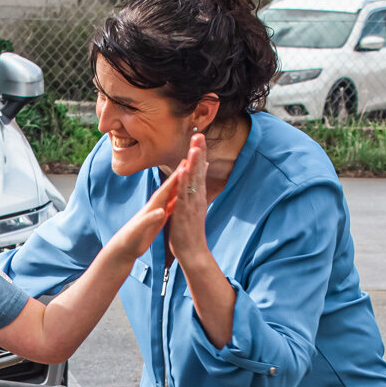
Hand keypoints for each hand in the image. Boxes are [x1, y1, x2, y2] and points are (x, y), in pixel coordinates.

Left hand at [106, 155, 189, 259]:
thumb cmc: (130, 238)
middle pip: (171, 187)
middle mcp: (156, 205)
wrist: (123, 247)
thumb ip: (150, 219)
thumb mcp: (141, 229)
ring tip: (191, 173)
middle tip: (191, 161)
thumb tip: (161, 212)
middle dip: (181, 174)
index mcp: (153, 206)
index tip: (187, 165)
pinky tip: (185, 195)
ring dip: (182, 184)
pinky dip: (179, 198)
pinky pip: (172, 204)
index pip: (167, 188)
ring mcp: (158, 210)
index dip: (177, 177)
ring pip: (173, 194)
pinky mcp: (159, 218)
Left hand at [165, 132, 209, 263]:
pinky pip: (185, 194)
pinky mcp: (185, 213)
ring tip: (195, 147)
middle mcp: (197, 197)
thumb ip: (197, 192)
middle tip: (200, 134)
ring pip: (193, 180)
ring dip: (194, 163)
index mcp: (198, 195)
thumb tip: (201, 180)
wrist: (193, 252)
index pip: (199, 170)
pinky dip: (184, 182)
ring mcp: (192, 204)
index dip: (199, 153)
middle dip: (199, 152)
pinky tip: (184, 170)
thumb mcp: (194, 208)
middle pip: (199, 171)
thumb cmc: (190, 230)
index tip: (199, 137)